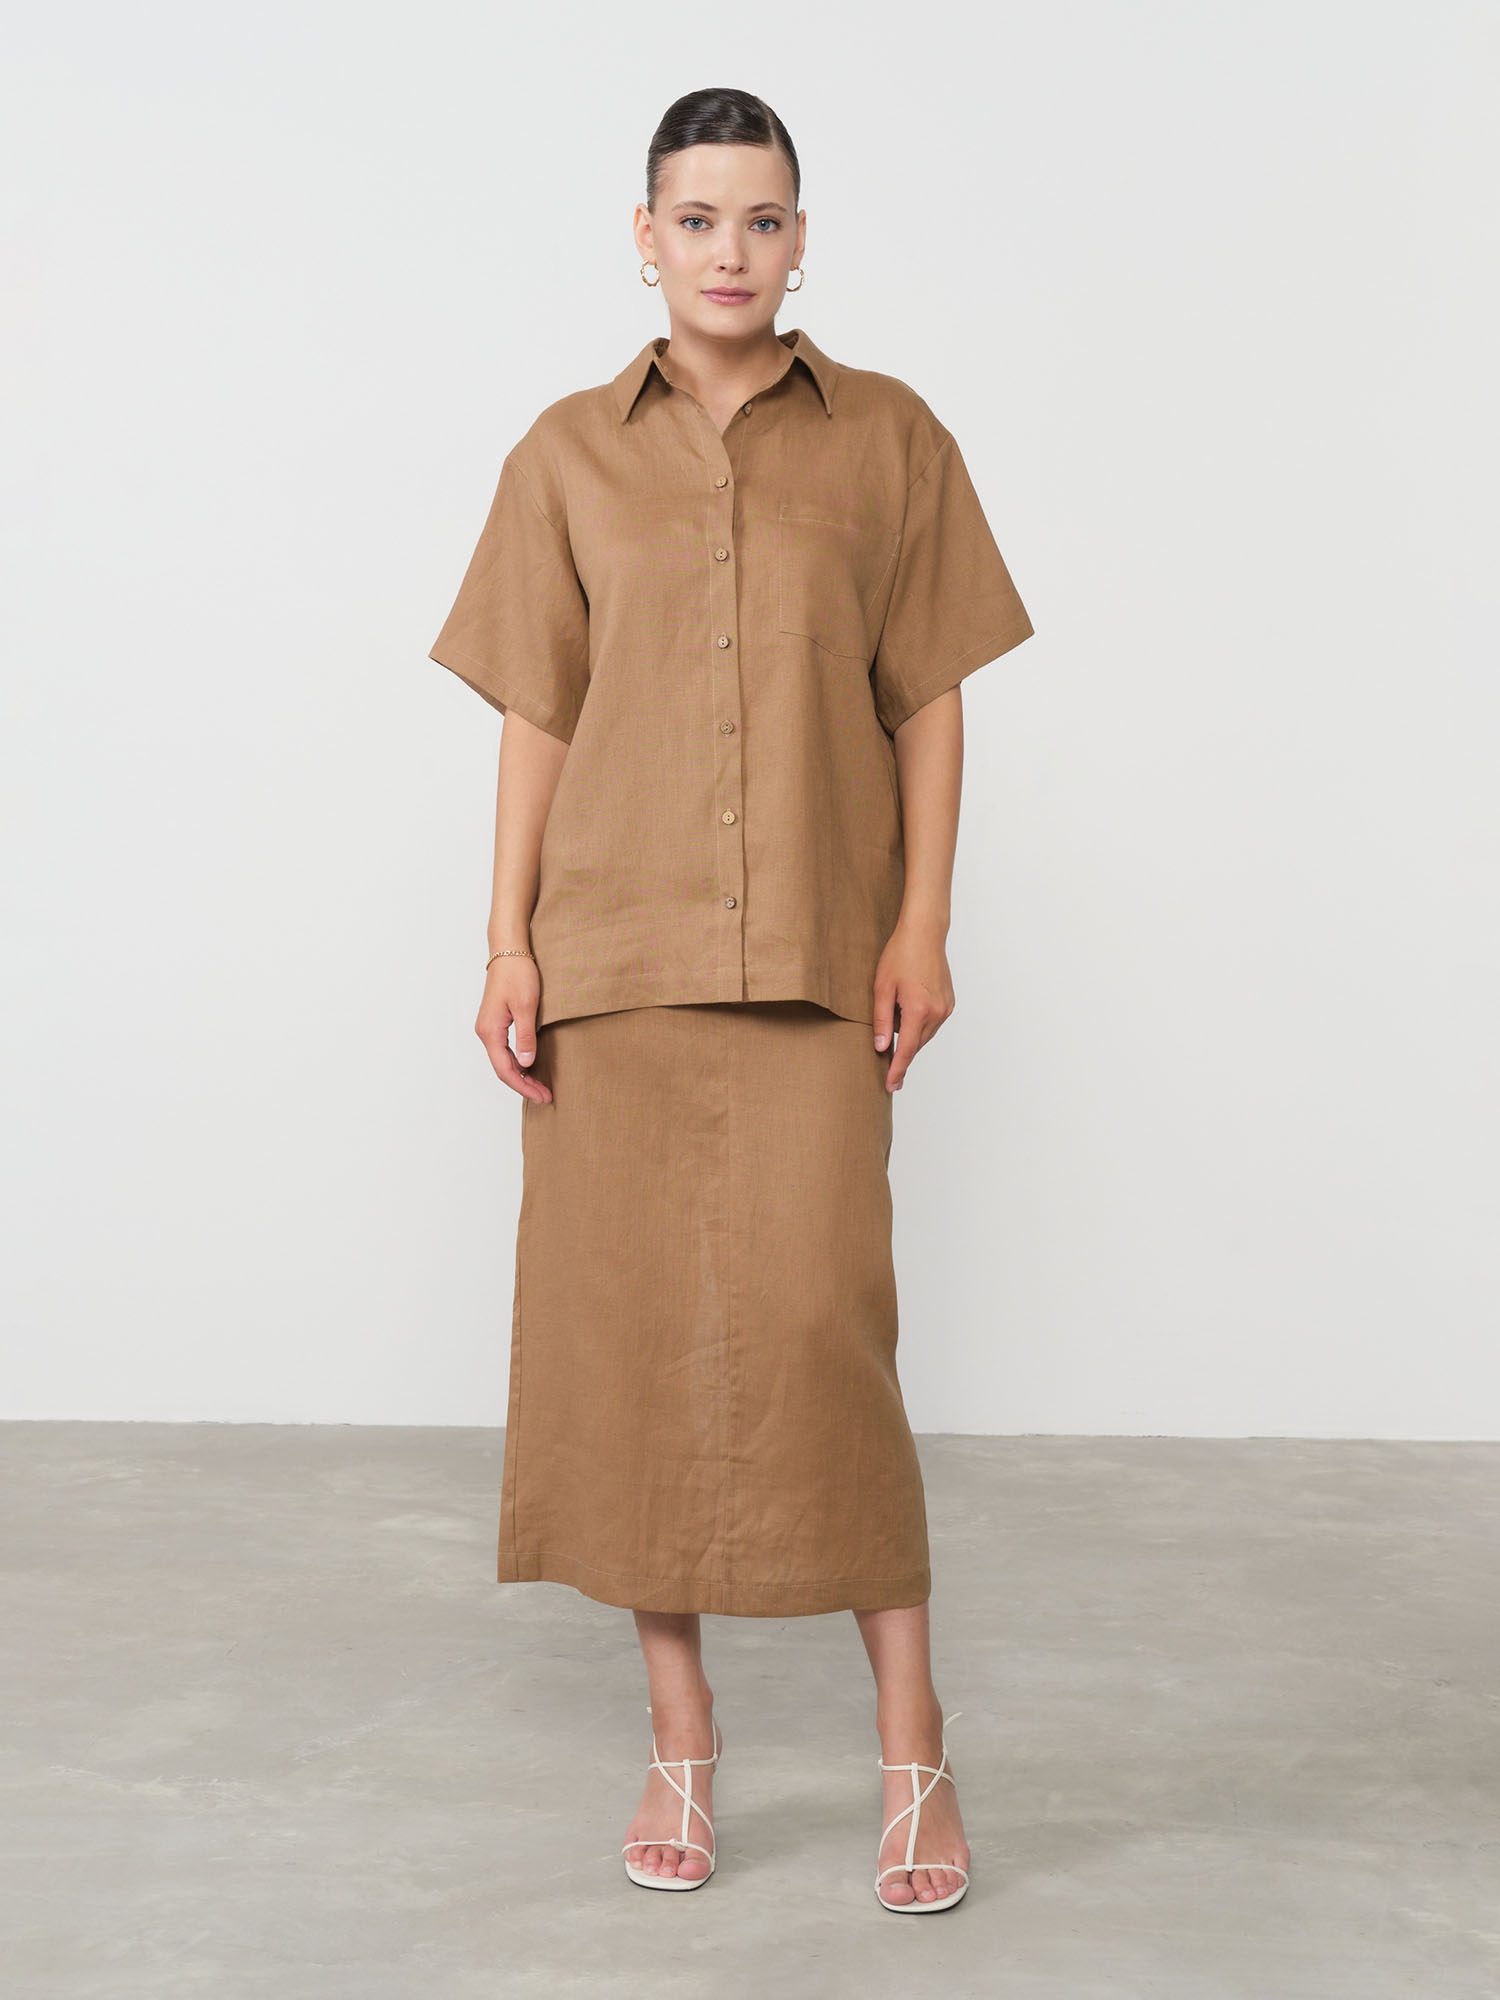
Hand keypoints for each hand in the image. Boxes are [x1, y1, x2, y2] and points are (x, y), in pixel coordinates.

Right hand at [475, 957, 552, 1103]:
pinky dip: (518, 1063)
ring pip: (503, 1060)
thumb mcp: (526, 1006)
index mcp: (490, 1031)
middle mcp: (485, 1032)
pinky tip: (530, 1067)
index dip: (523, 1086)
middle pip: (503, 1068)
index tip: (541, 1096)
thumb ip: (525, 1037)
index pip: (505, 1069)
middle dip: (524, 1084)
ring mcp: (489, 1027)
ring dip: (521, 1075)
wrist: (508, 951)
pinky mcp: (496, 1022)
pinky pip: (505, 1050)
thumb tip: (525, 1064)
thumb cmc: (517, 973)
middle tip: (545, 1096)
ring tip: (540, 1086)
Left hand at [872, 922, 954, 1091]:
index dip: (897, 1070)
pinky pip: (931, 1024)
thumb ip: (880, 1020)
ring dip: (909, 1037)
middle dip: (901, 1055)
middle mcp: (936, 1013)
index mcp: (918, 1010)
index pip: (905, 1050)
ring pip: (924, 1035)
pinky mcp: (949, 1003)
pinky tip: (908, 1011)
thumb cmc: (900, 955)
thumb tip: (880, 1047)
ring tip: (895, 1021)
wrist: (924, 934)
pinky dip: (918, 1025)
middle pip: (915, 1045)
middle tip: (887, 1068)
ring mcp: (945, 1008)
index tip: (891, 1085)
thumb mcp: (882, 988)